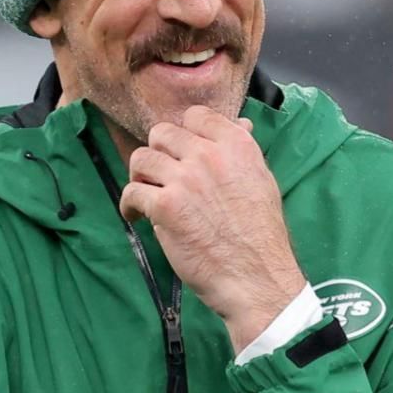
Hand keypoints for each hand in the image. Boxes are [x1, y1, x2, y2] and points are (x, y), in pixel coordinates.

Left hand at [116, 106, 304, 348]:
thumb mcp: (262, 181)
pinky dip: (130, 206)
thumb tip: (240, 124)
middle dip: (158, 153)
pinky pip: (132, 192)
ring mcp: (184, 179)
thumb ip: (243, 152)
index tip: (181, 152)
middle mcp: (209, 155)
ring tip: (147, 195)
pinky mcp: (164, 206)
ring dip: (140, 177)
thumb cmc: (261, 235)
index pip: (196, 115)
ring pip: (141, 158)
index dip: (184, 132)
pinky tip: (137, 217)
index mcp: (237, 145)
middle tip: (160, 176)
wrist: (256, 276)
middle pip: (162, 133)